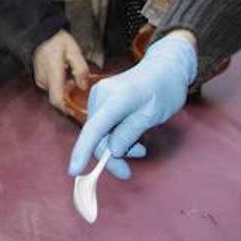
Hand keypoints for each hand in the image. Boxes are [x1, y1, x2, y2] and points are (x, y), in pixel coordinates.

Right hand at [32, 30, 89, 110]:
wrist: (41, 34)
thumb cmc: (57, 41)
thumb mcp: (74, 51)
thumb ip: (81, 69)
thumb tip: (83, 86)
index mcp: (53, 74)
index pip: (57, 99)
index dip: (67, 109)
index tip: (78, 112)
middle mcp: (44, 80)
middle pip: (59, 98)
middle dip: (71, 96)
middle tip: (80, 86)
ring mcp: (40, 80)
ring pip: (56, 92)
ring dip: (66, 89)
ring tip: (72, 76)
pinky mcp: (39, 79)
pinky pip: (52, 87)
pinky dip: (60, 85)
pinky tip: (65, 74)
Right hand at [68, 31, 198, 179]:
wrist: (165, 67)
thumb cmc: (164, 89)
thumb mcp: (153, 114)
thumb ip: (130, 132)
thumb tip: (112, 150)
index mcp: (117, 98)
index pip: (94, 128)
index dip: (83, 150)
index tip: (74, 171)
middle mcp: (101, 95)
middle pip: (96, 134)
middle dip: (109, 156)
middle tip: (126, 173)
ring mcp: (99, 96)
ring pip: (99, 132)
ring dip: (115, 146)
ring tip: (139, 150)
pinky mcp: (101, 99)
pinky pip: (103, 125)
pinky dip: (115, 136)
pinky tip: (132, 139)